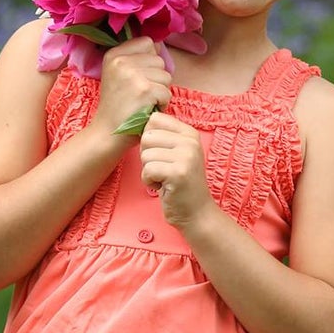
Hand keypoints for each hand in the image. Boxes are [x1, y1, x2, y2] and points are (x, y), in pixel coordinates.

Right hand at [92, 38, 170, 139]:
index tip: (139, 77)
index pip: (147, 42)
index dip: (149, 60)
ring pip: (166, 76)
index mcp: (114, 54)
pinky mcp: (144, 90)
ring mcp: (133, 75)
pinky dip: (162, 104)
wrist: (107, 133)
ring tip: (144, 102)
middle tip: (140, 94)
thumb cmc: (117, 106)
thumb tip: (158, 46)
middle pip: (159, 60)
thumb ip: (134, 58)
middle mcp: (121, 61)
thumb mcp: (117, 74)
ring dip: (160, 91)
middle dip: (156, 78)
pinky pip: (167, 92)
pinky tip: (148, 110)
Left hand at [138, 112, 215, 230]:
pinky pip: (147, 170)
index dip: (149, 139)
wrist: (197, 213)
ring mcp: (186, 156)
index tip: (160, 155)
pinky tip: (163, 187)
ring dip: (148, 171)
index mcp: (189, 133)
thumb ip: (162, 137)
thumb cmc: (180, 184)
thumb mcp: (177, 154)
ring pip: (145, 154)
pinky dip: (149, 182)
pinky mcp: (178, 172)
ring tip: (164, 179)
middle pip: (147, 136)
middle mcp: (190, 141)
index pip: (154, 119)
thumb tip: (136, 122)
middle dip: (147, 156)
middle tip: (162, 170)